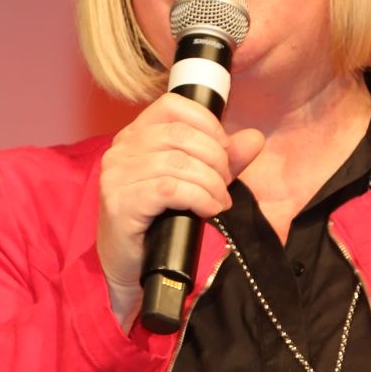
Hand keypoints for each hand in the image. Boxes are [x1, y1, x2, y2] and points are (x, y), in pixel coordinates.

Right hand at [96, 93, 265, 328]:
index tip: (223, 150)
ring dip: (210, 183)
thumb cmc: (157, 221)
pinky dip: (198, 197)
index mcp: (134, 135)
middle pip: (180, 135)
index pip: (173, 106)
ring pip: (177, 163)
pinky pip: (169, 188)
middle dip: (215, 159)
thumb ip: (223, 159)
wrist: (128, 266)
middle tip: (225, 183)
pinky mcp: (120, 202)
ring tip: (219, 201)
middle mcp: (120, 149)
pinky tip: (207, 210)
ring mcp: (116, 175)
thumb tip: (254, 138)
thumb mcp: (192, 183)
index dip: (207, 123)